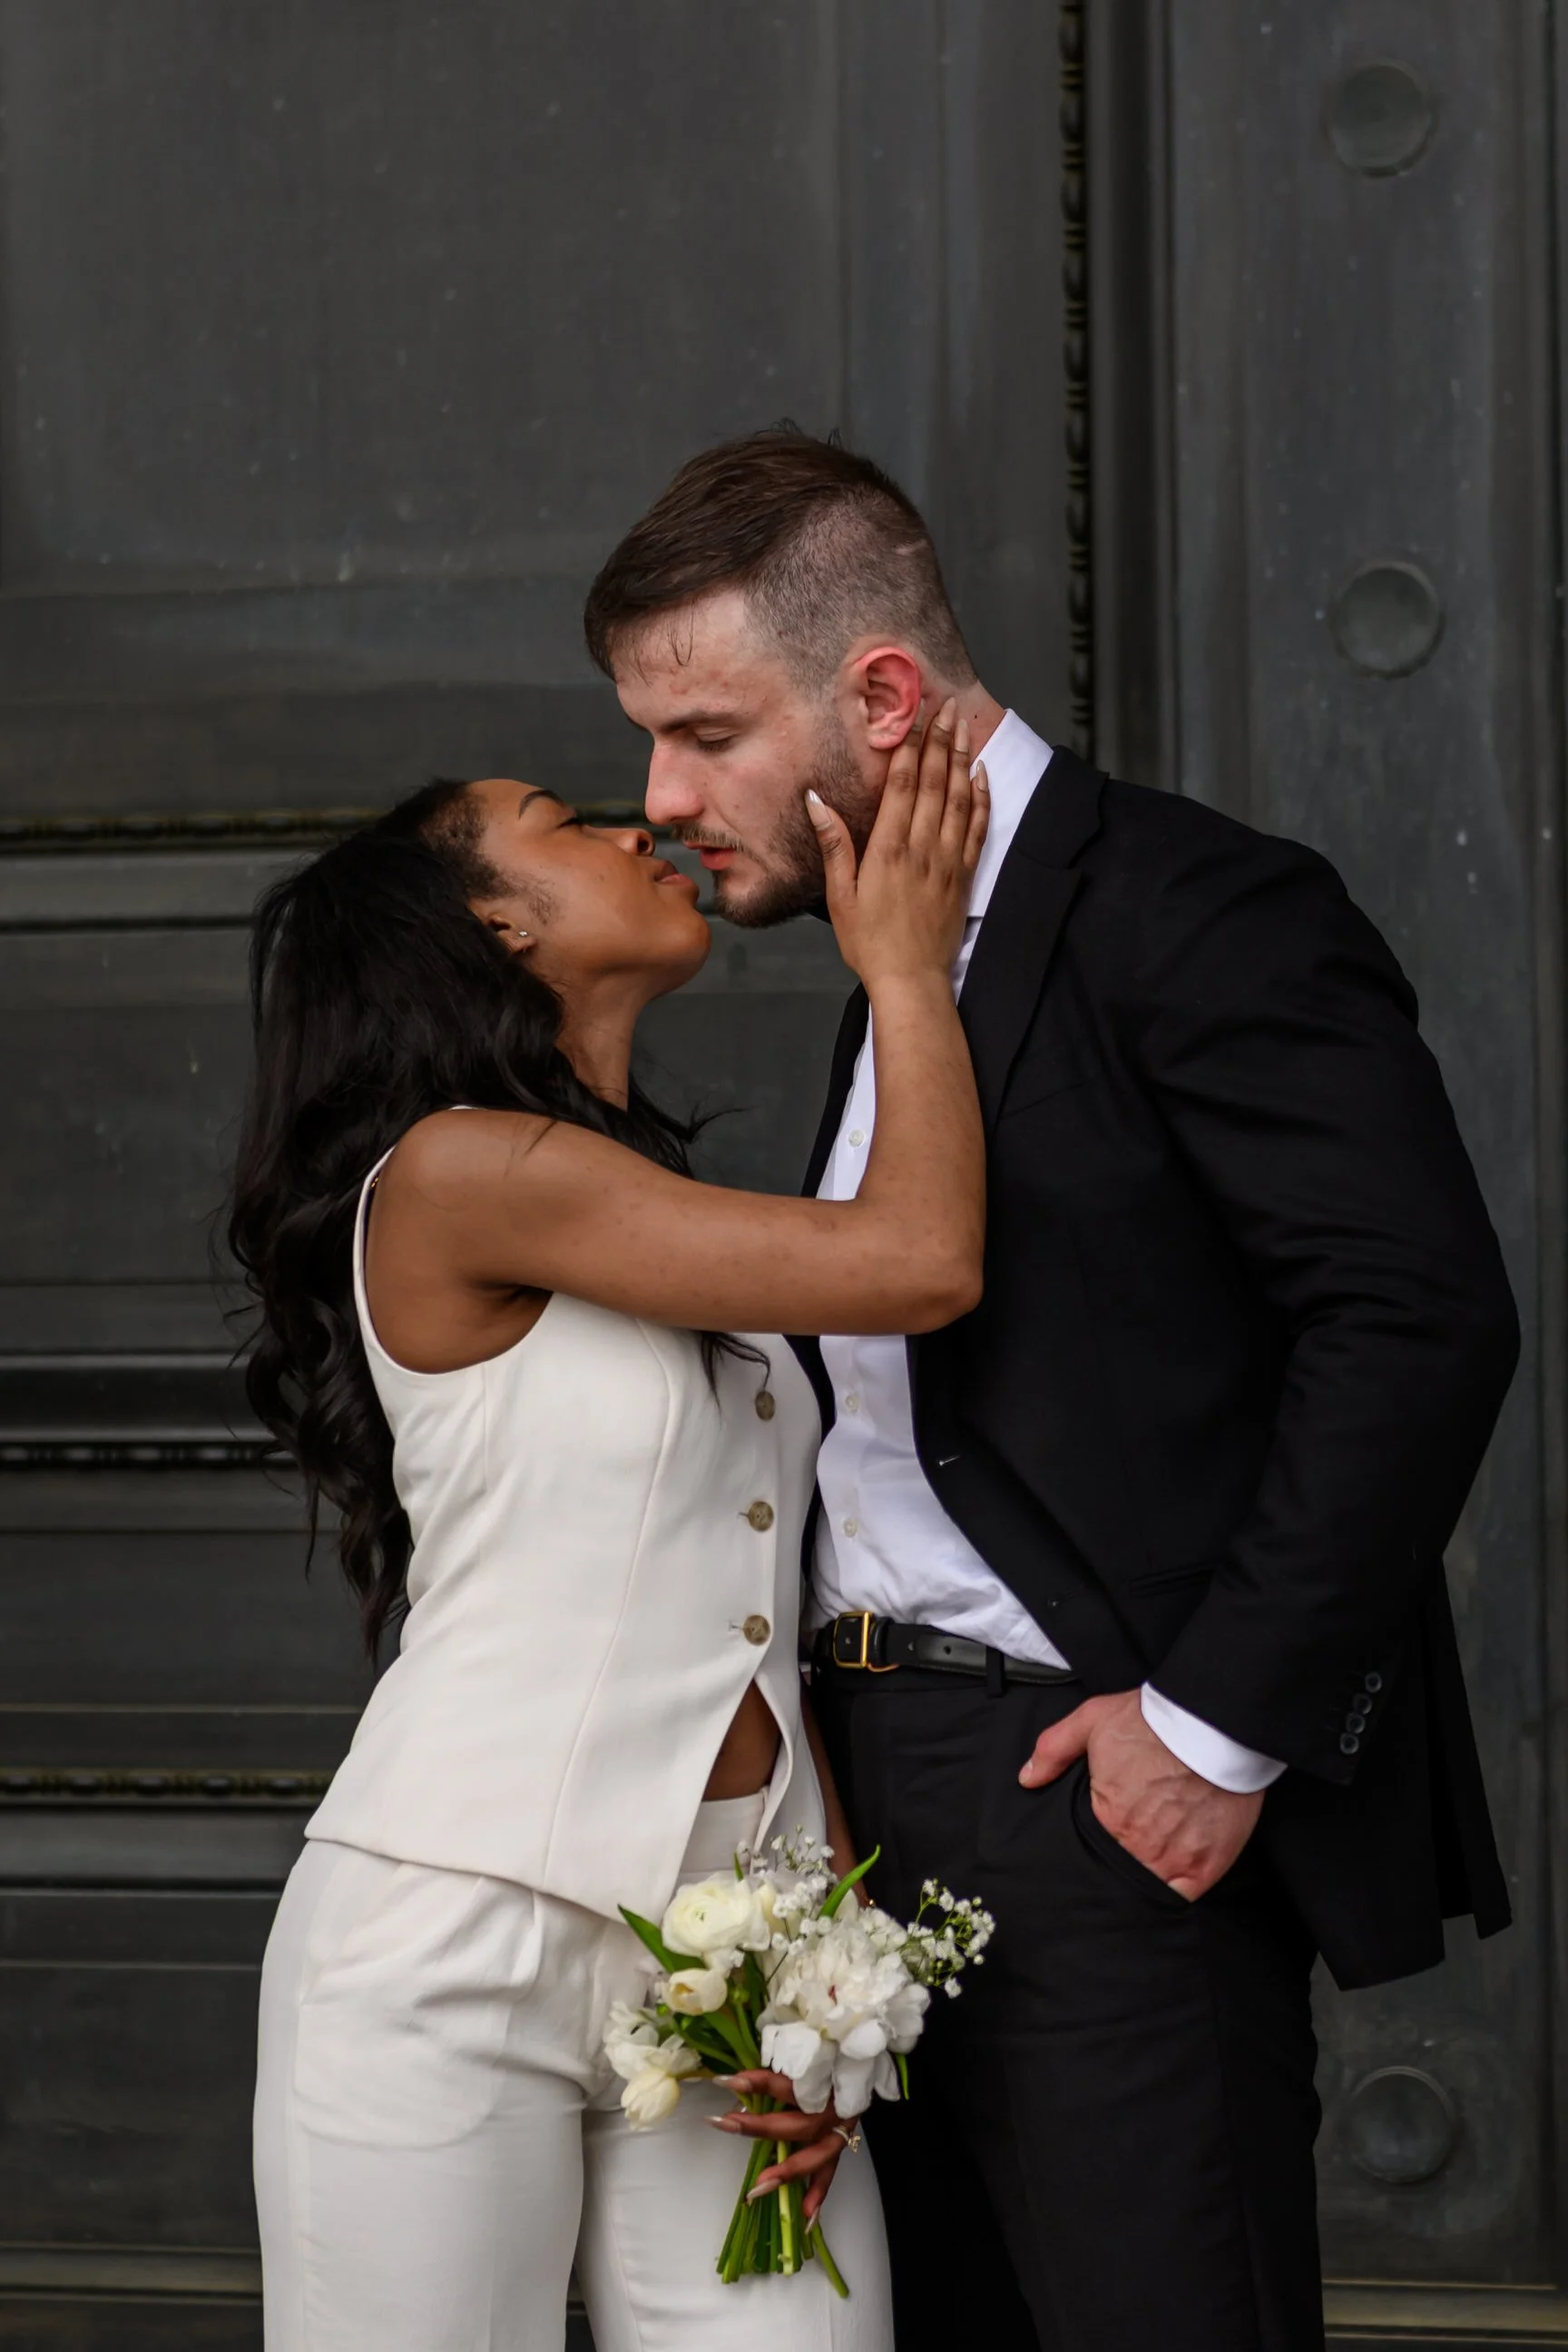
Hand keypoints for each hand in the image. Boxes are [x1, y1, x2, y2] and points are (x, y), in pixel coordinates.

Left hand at [706, 2068, 858, 2228]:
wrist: (863, 2064)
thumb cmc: (825, 2058)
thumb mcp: (803, 2058)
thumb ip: (776, 2073)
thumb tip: (737, 2092)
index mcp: (824, 2078)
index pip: (787, 2081)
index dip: (757, 2081)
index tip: (726, 2081)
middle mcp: (833, 2106)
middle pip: (797, 2122)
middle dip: (760, 2126)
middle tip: (727, 2125)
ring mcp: (839, 2128)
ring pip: (815, 2154)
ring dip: (787, 2171)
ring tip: (758, 2186)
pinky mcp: (841, 2144)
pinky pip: (830, 2172)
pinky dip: (819, 2194)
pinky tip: (805, 2218)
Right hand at [808, 696, 988, 990]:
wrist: (911, 980)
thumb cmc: (869, 942)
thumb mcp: (840, 896)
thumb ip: (834, 845)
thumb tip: (816, 801)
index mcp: (888, 849)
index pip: (903, 785)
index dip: (910, 746)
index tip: (915, 717)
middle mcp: (922, 848)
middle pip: (935, 782)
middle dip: (939, 740)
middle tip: (945, 707)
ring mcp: (947, 860)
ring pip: (959, 798)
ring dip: (961, 759)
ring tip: (963, 727)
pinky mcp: (964, 875)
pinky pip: (977, 827)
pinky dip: (982, 798)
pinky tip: (981, 775)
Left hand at [1019, 1690, 1261, 1900]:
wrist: (1211, 1721)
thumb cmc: (1152, 1721)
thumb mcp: (1091, 1720)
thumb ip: (1053, 1750)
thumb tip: (1028, 1779)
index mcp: (1109, 1818)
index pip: (1093, 1850)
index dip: (1096, 1844)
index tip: (1102, 1836)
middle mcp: (1139, 1846)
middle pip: (1122, 1869)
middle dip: (1121, 1860)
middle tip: (1130, 1845)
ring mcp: (1174, 1859)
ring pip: (1150, 1885)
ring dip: (1146, 1876)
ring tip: (1149, 1861)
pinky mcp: (1207, 1864)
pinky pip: (1183, 1896)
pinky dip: (1176, 1891)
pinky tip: (1173, 1877)